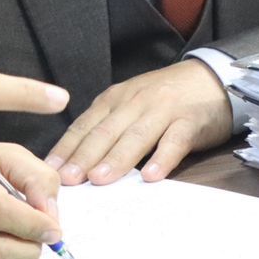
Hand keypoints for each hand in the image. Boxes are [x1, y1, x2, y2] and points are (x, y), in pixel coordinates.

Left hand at [44, 59, 230, 185]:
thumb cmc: (163, 100)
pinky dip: (161, 159)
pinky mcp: (189, 121)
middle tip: (66, 180)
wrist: (210, 78)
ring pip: (135, 136)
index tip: (49, 171)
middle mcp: (133, 102)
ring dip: (115, 159)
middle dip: (83, 157)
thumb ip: (107, 130)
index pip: (84, 127)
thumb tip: (78, 165)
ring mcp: (162, 110)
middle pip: (104, 132)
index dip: (66, 149)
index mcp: (114, 100)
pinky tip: (150, 177)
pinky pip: (173, 141)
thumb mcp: (129, 107)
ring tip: (99, 179)